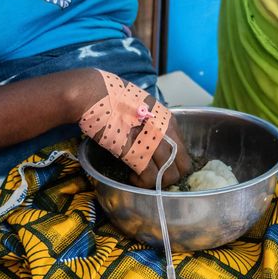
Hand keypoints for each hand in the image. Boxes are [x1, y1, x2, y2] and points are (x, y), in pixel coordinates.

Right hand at [71, 69, 191, 188]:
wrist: (93, 95)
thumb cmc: (112, 97)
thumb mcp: (143, 107)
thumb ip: (153, 124)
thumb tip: (152, 137)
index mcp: (169, 121)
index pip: (184, 152)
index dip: (174, 164)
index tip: (160, 166)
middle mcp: (166, 133)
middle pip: (182, 167)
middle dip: (169, 177)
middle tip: (153, 176)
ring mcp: (153, 144)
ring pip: (168, 176)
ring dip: (156, 182)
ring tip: (140, 177)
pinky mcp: (136, 154)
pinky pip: (149, 178)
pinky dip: (142, 183)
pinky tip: (132, 177)